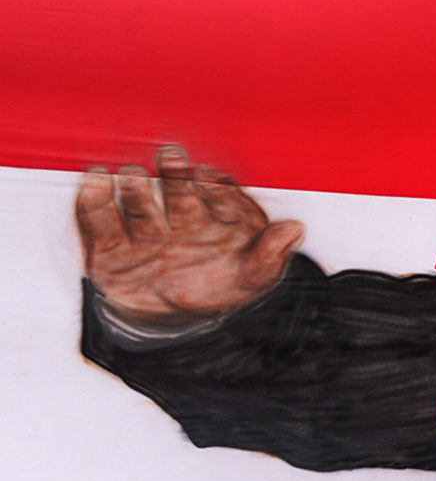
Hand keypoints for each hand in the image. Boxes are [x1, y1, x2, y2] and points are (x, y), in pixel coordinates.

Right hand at [76, 146, 305, 326]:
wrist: (175, 324)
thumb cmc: (220, 289)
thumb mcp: (252, 276)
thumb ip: (270, 254)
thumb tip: (295, 229)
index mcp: (219, 220)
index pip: (220, 197)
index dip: (216, 187)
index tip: (210, 176)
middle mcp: (181, 219)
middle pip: (178, 194)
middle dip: (176, 177)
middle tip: (172, 157)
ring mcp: (147, 232)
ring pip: (141, 205)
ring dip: (137, 189)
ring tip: (132, 174)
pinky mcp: (111, 250)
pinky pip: (100, 224)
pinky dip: (95, 202)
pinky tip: (95, 179)